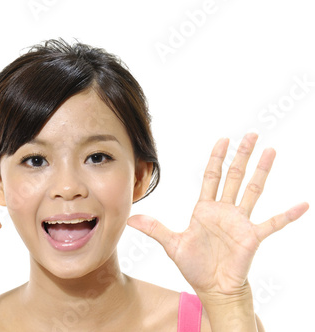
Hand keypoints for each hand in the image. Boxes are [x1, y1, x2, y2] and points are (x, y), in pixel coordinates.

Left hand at [128, 133, 308, 296]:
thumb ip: (154, 229)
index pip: (212, 176)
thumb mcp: (172, 244)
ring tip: (270, 151)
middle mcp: (224, 211)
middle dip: (241, 155)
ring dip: (261, 171)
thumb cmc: (195, 265)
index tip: (223, 139)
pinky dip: (287, 215)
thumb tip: (131, 219)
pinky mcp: (252, 237)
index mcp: (205, 209)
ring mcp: (240, 222)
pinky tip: (302, 204)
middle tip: (250, 135)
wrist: (212, 287)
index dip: (217, 158)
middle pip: (235, 177)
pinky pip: (272, 223)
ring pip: (253, 190)